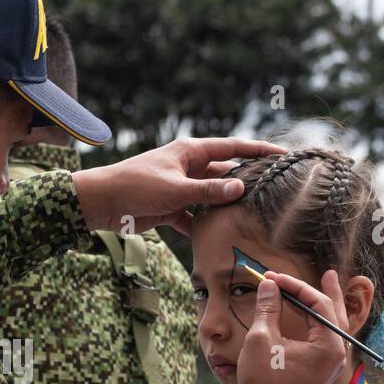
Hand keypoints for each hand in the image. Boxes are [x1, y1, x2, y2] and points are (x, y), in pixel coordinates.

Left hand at [70, 137, 284, 234]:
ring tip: (252, 217)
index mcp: (191, 152)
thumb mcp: (175, 189)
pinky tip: (220, 236)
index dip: (259, 150)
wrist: (100, 203)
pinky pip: (194, 216)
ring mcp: (180, 188)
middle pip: (224, 173)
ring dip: (226, 207)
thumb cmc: (135, 186)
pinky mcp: (170, 208)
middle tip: (274, 191)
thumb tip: (240, 187)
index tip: (283, 154)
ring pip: (211, 197)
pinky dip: (204, 226)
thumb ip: (208, 191)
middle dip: (246, 182)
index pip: (233, 147)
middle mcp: (188, 167)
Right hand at [235, 270, 349, 383]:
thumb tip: (268, 286)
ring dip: (325, 309)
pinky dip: (319, 327)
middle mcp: (336, 355)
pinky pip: (326, 342)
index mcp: (329, 346)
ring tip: (328, 291)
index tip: (274, 279)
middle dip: (327, 294)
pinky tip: (313, 320)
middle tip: (330, 275)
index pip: (319, 305)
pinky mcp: (321, 373)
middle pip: (335, 316)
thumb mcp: (261, 339)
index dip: (296, 288)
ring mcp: (330, 366)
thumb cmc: (263, 382)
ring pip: (333, 329)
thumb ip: (267, 308)